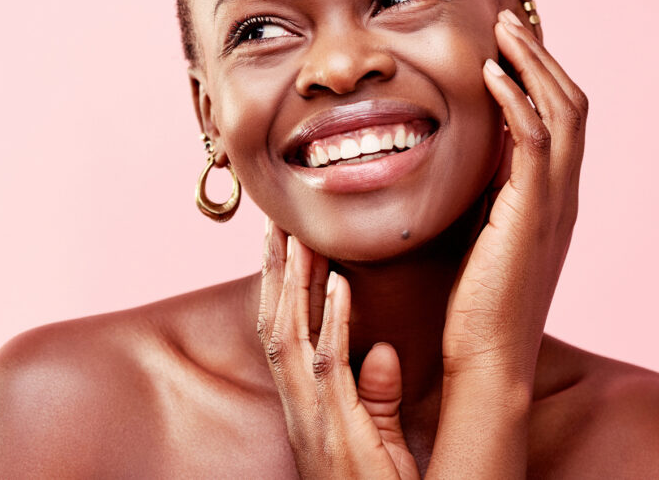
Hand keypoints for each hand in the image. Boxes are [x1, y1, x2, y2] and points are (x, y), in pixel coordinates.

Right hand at [259, 222, 421, 479]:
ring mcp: (311, 417)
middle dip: (277, 270)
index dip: (282, 285)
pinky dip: (333, 323)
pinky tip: (340, 286)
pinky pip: (328, 366)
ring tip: (296, 233)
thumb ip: (376, 395)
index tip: (285, 238)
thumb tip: (381, 349)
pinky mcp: (331, 430)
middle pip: (278, 322)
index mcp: (309, 404)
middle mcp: (301, 405)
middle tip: (279, 216)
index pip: (288, 330)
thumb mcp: (379, 442)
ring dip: (293, 283)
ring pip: (290, 336)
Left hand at [427, 8, 587, 477]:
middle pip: (571, 103)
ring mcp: (553, 203)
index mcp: (553, 197)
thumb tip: (471, 153)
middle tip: (511, 17)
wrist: (488, 359)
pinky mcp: (530, 214)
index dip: (543, 73)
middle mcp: (563, 194)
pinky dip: (517, 100)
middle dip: (542, 55)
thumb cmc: (478, 304)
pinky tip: (490, 74)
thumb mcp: (486, 234)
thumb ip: (489, 193)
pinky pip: (531, 142)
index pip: (561, 117)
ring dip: (532, 64)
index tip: (513, 38)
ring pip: (561, 112)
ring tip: (503, 28)